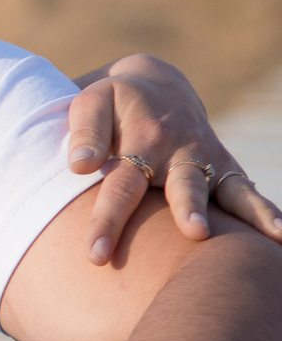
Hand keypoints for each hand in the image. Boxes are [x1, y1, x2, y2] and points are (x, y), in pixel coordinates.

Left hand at [68, 53, 281, 258]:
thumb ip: (85, 134)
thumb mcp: (91, 105)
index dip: (108, 220)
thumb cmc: (113, 104)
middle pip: (182, 188)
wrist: (155, 86)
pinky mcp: (224, 167)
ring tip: (272, 234)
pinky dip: (265, 211)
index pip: (121, 187)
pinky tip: (280, 237)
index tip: (95, 254)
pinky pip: (246, 190)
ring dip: (247, 212)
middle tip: (195, 233)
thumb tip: (79, 166)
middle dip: (188, 211)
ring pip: (227, 188)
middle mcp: (180, 152)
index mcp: (142, 140)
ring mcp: (207, 160)